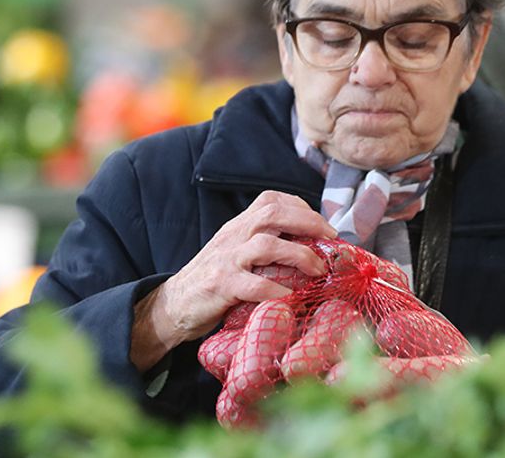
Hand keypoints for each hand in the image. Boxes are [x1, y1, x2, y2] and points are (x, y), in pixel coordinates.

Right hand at [130, 191, 334, 369]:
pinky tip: (291, 298)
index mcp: (238, 225)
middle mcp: (233, 236)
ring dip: (300, 255)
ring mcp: (226, 260)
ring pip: (267, 244)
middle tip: (331, 240)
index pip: (270, 199)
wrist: (172, 305)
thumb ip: (261, 244)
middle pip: (272, 213)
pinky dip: (277, 291)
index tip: (324, 226)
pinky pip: (253, 285)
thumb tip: (308, 247)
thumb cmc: (212, 281)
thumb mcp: (234, 252)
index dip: (302, 207)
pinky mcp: (220, 286)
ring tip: (319, 271)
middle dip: (308, 222)